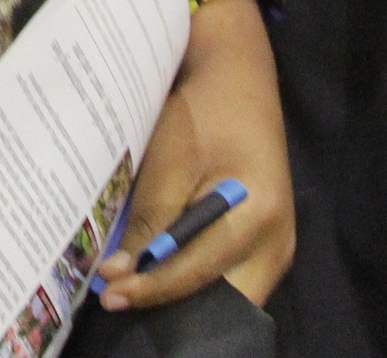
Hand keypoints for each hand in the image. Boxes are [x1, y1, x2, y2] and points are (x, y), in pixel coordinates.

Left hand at [92, 0, 291, 309]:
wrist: (237, 79)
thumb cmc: (203, 111)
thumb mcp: (170, 161)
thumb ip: (149, 222)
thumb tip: (118, 277)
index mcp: (257, 215)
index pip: (197, 272)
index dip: (150, 287)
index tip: (109, 294)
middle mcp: (278, 242)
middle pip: (225, 301)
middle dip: (174, 306)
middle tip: (120, 298)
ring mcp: (277, 246)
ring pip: (229, 295)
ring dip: (184, 296)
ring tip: (134, 289)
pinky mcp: (266, 243)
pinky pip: (231, 278)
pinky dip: (195, 280)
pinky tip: (159, 272)